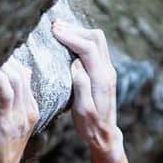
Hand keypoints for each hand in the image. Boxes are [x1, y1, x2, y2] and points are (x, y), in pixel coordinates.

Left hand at [0, 54, 39, 162]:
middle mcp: (29, 111)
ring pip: (15, 79)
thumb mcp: (13, 122)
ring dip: (0, 66)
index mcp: (32, 110)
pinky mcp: (5, 121)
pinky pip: (5, 92)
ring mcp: (18, 117)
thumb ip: (18, 99)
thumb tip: (25, 72)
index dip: (12, 62)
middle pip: (21, 74)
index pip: (25, 76)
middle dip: (5, 60)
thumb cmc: (0, 148)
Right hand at [51, 18, 123, 162]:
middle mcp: (108, 71)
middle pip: (95, 38)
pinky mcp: (104, 72)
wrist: (105, 135)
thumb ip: (81, 86)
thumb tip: (75, 63)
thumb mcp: (82, 111)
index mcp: (101, 79)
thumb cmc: (90, 126)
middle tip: (55, 27)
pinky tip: (69, 40)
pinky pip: (96, 47)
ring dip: (79, 32)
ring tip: (60, 29)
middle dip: (75, 30)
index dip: (71, 37)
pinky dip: (82, 39)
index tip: (54, 32)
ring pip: (97, 40)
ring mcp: (108, 70)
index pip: (88, 48)